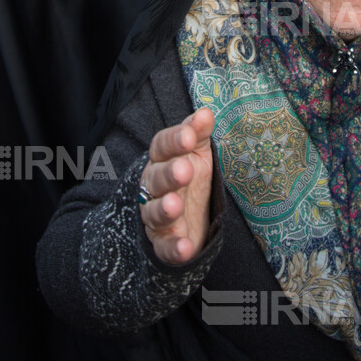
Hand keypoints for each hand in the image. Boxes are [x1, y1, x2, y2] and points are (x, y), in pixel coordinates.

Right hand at [140, 109, 214, 264]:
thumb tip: (206, 112)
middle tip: (184, 170)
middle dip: (169, 174)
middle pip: (156, 179)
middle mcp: (154, 188)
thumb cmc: (188, 179)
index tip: (189, 136)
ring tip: (176, 205)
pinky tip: (184, 247)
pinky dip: (173, 248)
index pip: (162, 147)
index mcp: (162, 161)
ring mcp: (156, 216)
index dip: (174, 141)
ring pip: (154, 212)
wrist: (182, 221)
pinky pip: (164, 247)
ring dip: (164, 209)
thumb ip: (198, 134)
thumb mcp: (196, 154)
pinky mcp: (163, 243)